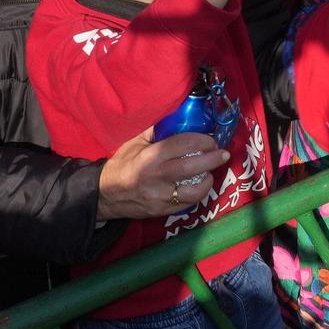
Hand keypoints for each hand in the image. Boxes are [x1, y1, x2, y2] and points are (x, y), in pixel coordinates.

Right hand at [97, 130, 224, 219]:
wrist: (106, 194)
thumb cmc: (122, 164)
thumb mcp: (135, 142)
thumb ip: (157, 131)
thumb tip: (180, 117)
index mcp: (150, 157)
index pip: (183, 145)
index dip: (202, 141)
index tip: (211, 140)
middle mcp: (156, 177)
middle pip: (193, 167)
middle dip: (212, 159)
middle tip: (223, 154)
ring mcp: (160, 197)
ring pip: (194, 191)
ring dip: (208, 181)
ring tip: (210, 173)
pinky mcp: (162, 212)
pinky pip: (187, 204)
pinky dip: (197, 194)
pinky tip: (198, 185)